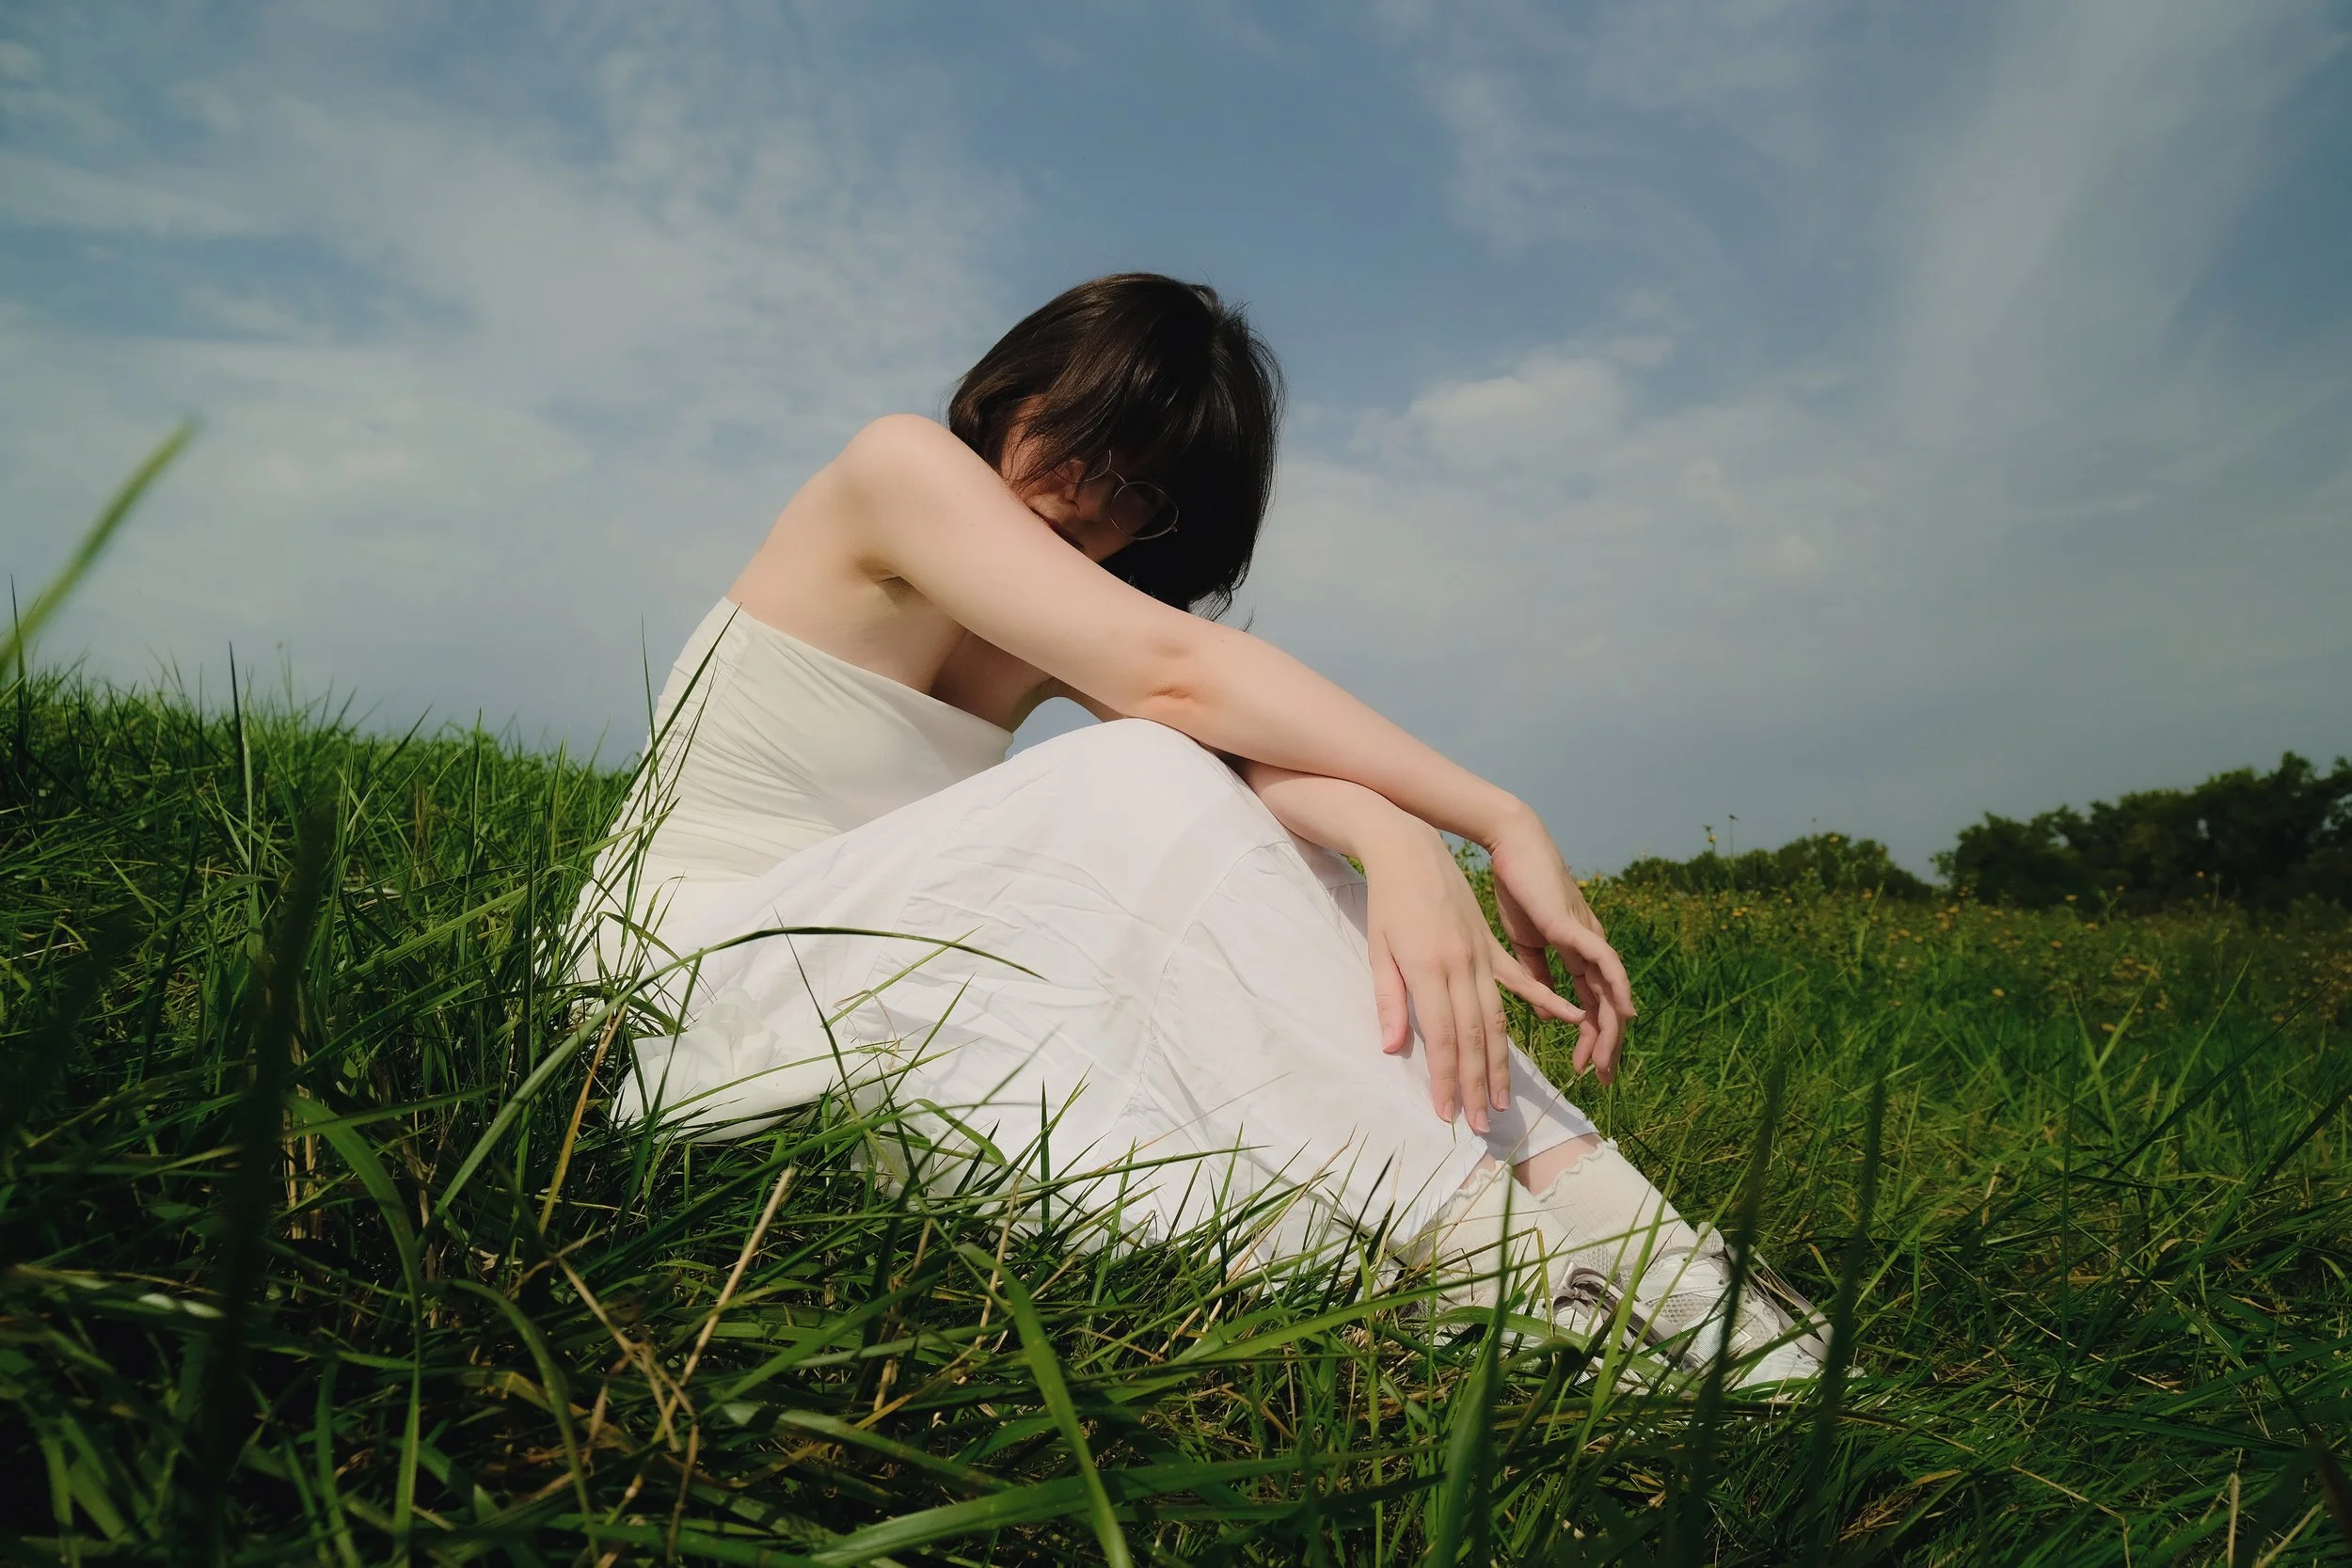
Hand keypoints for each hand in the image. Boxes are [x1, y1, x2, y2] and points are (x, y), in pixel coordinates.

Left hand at [1358, 818, 1584, 1132]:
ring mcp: (1482, 955)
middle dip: (1477, 1084)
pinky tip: (1571, 1020)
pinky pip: (1521, 980)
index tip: (1448, 1114)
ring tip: (1503, 1098)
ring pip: (1497, 1018)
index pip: (1441, 1038)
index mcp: (1430, 969)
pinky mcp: (1492, 945)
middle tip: (1484, 1124)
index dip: (1446, 1078)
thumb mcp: (1377, 951)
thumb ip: (1388, 1000)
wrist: (1409, 850)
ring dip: (1500, 1062)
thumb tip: (1391, 1050)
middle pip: (1474, 1037)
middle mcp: (1462, 966)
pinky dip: (1544, 1003)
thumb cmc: (1387, 903)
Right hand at [1487, 808, 1636, 1083]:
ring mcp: (1588, 938)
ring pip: (1610, 994)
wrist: (1513, 850)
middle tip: (1601, 1081)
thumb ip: (1537, 978)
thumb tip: (1549, 1012)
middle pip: (1606, 1008)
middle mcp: (1590, 950)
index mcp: (1575, 956)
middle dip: (1605, 1047)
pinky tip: (1625, 1015)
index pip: (1589, 1006)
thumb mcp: (1524, 945)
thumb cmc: (1518, 890)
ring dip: (1612, 1032)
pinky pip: (1608, 963)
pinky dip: (1619, 990)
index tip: (1581, 1069)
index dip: (1587, 1039)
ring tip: (1606, 1063)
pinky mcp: (1579, 928)